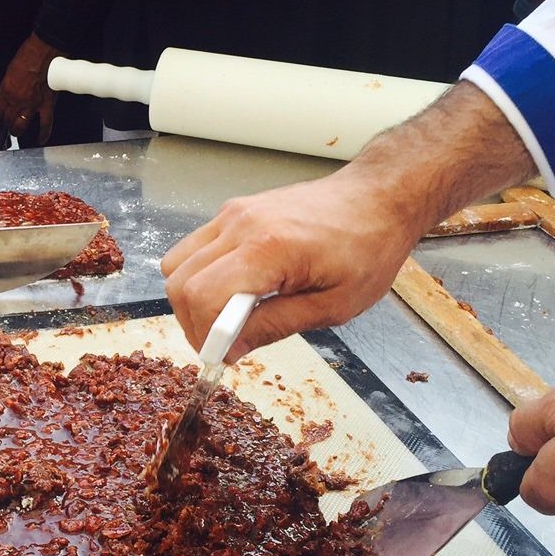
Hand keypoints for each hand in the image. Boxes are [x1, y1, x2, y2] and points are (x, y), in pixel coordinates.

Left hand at [0, 34, 60, 144]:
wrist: (46, 50)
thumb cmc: (28, 55)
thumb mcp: (10, 70)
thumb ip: (8, 86)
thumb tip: (8, 93)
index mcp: (6, 91)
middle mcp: (17, 101)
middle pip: (7, 120)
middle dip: (6, 123)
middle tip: (8, 123)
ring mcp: (32, 105)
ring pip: (21, 125)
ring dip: (18, 130)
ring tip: (18, 131)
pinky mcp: (47, 104)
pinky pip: (45, 123)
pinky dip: (44, 133)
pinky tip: (41, 139)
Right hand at [160, 167, 420, 356]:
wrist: (377, 199)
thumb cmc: (367, 248)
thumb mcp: (333, 306)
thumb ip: (275, 326)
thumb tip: (231, 348)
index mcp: (269, 248)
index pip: (204, 297)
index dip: (206, 335)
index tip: (224, 356)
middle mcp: (241, 225)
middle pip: (180, 282)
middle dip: (193, 323)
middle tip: (223, 344)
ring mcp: (233, 214)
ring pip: (176, 264)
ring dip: (191, 299)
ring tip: (226, 317)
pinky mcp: (233, 211)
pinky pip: (193, 248)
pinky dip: (199, 275)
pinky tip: (234, 289)